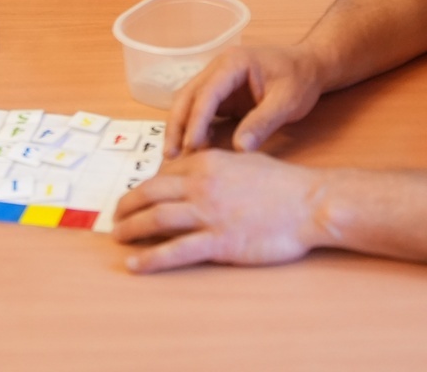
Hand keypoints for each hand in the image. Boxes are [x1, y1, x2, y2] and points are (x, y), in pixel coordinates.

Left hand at [114, 150, 326, 272]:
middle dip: (127, 206)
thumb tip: (195, 171)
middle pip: (150, 194)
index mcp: (208, 162)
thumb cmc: (283, 183)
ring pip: (156, 219)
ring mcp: (209, 214)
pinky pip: (175, 251)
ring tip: (118, 236)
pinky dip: (150, 259)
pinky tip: (135, 264)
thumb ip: (217, 165)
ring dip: (131, 229)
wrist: (311, 203)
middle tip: (116, 216)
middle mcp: (201, 185)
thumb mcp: (245, 161)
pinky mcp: (219, 242)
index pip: (164, 173)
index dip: (146, 187)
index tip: (137, 198)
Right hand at [165, 45, 324, 157]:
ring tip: (174, 155)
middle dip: (177, 125)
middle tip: (171, 155)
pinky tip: (192, 148)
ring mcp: (218, 80)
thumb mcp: (287, 101)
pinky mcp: (221, 94)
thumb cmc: (300, 78)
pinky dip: (192, 128)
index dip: (196, 120)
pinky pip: (200, 110)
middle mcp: (218, 68)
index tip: (191, 146)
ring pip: (188, 102)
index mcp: (233, 63)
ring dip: (180, 127)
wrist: (310, 66)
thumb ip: (263, 122)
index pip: (207, 92)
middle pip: (187, 95)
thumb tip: (239, 148)